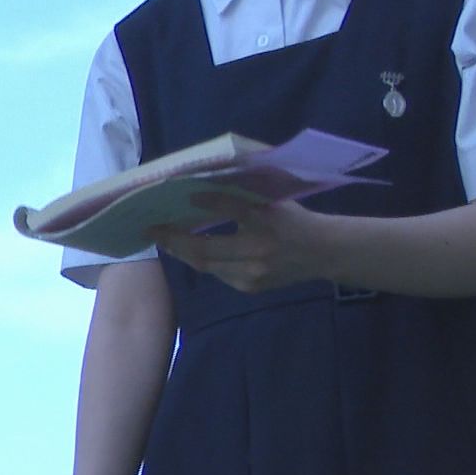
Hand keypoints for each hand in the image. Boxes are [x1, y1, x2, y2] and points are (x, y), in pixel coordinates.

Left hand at [151, 195, 330, 293]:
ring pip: (207, 265)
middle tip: (152, 229)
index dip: (208, 201)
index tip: (185, 193)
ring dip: (182, 252)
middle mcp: (259, 251)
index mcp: (268, 221)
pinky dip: (201, 260)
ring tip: (163, 238)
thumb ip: (240, 195)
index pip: (233, 209)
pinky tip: (186, 250)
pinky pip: (218, 273)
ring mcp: (254, 274)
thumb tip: (201, 186)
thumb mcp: (272, 201)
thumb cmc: (293, 219)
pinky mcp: (251, 287)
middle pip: (208, 249)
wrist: (322, 252)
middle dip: (175, 240)